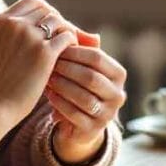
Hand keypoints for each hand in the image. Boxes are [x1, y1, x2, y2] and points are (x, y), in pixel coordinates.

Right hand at [0, 0, 79, 121]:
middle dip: (57, 21)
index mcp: (0, 21)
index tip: (49, 25)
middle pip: (46, 9)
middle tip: (62, 35)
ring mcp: (29, 36)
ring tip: (68, 46)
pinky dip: (72, 43)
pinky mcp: (44, 52)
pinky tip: (70, 55)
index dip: (44, 11)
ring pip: (58, 21)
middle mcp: (14, 24)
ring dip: (66, 31)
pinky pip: (67, 37)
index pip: (30, 3)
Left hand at [45, 45, 126, 164]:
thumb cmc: (77, 84)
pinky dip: (59, 102)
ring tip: (46, 78)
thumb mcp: (81, 65)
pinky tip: (47, 93)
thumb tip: (91, 34)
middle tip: (48, 63)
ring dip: (62, 86)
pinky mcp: (93, 130)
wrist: (77, 121)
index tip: (54, 46)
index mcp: (118, 74)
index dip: (74, 52)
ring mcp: (108, 114)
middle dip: (67, 69)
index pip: (97, 58)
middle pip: (90, 77)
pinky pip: (75, 114)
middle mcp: (118, 95)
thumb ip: (82, 48)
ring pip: (83, 97)